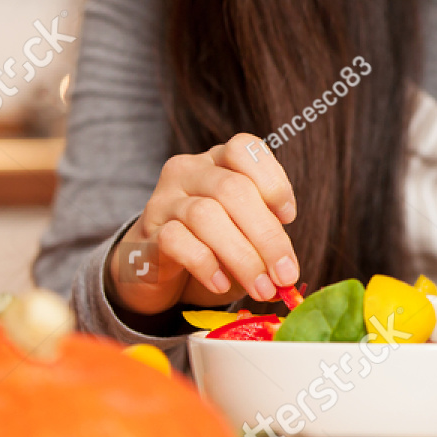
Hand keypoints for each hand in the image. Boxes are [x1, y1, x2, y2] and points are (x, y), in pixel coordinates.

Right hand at [106, 133, 299, 315]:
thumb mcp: (246, 233)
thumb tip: (286, 270)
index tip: (288, 218)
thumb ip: (266, 238)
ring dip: (242, 257)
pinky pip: (176, 240)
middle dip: (267, 236)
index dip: (273, 181)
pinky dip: (205, 265)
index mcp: (219, 161)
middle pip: (233, 190)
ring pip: (205, 215)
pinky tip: (222, 284)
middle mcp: (189, 172)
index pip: (244, 148)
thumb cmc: (213, 246)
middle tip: (286, 274)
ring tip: (261, 287)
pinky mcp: (147, 233)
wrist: (156, 268)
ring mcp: (164, 200)